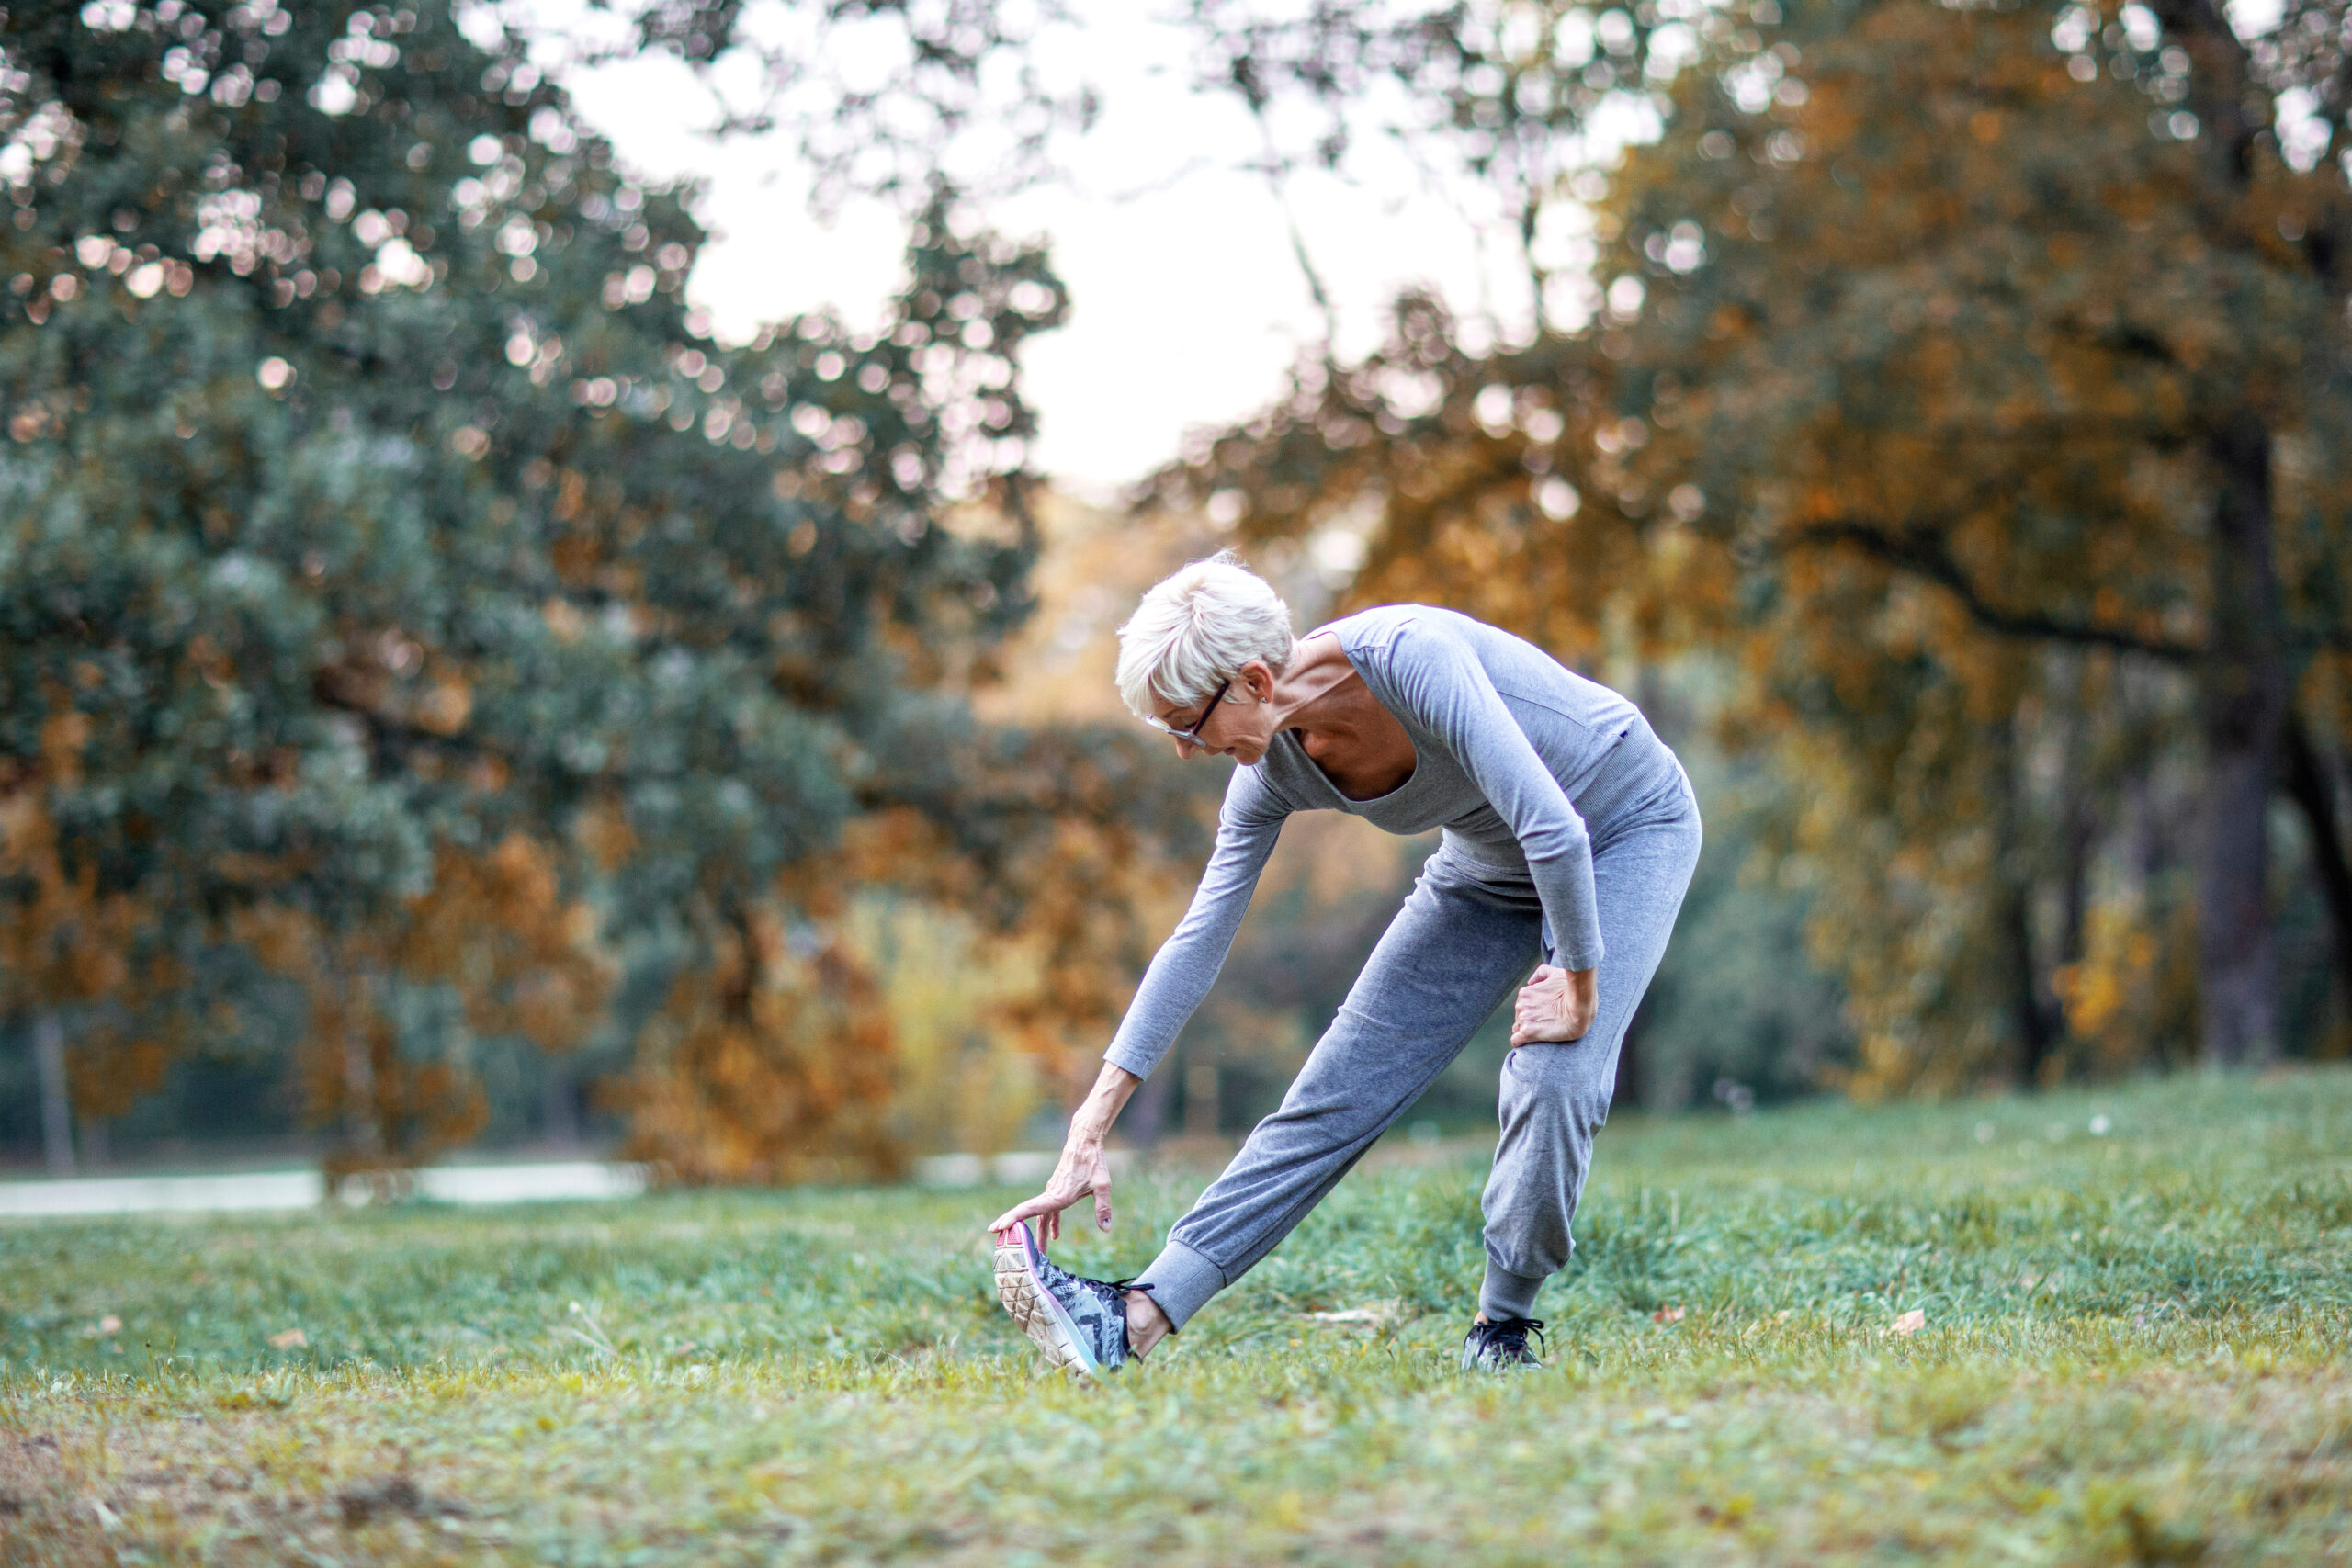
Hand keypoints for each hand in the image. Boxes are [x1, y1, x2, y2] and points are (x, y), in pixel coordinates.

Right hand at [988, 1134, 1114, 1242]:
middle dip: (1013, 1227)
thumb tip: (1106, 1229)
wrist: (1085, 1141)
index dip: (1013, 1218)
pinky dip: (1049, 1223)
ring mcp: (1052, 1192)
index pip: (1030, 1209)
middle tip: (999, 1238)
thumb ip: (1103, 1208)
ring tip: (1038, 1251)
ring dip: (1037, 1232)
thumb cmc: (1093, 1162)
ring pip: (1039, 1214)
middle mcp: (1051, 1194)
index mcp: (1058, 1195)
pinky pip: (1048, 1210)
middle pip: (1028, 1213)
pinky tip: (1055, 1235)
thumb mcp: (1102, 1186)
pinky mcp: (1056, 1190)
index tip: (999, 1227)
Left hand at [1510, 964, 1596, 1044]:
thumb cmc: (1571, 990)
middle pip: (1519, 1017)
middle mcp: (1521, 1005)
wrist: (1580, 1008)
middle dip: (1529, 1021)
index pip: (1522, 1006)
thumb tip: (1530, 981)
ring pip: (1517, 1029)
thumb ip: (1541, 973)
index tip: (1543, 1015)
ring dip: (1526, 1031)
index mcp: (1526, 993)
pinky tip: (1528, 1043)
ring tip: (1542, 1033)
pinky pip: (1516, 1041)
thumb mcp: (1556, 974)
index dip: (1531, 1011)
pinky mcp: (1528, 1032)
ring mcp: (1524, 1018)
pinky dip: (1520, 1042)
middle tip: (1545, 1024)